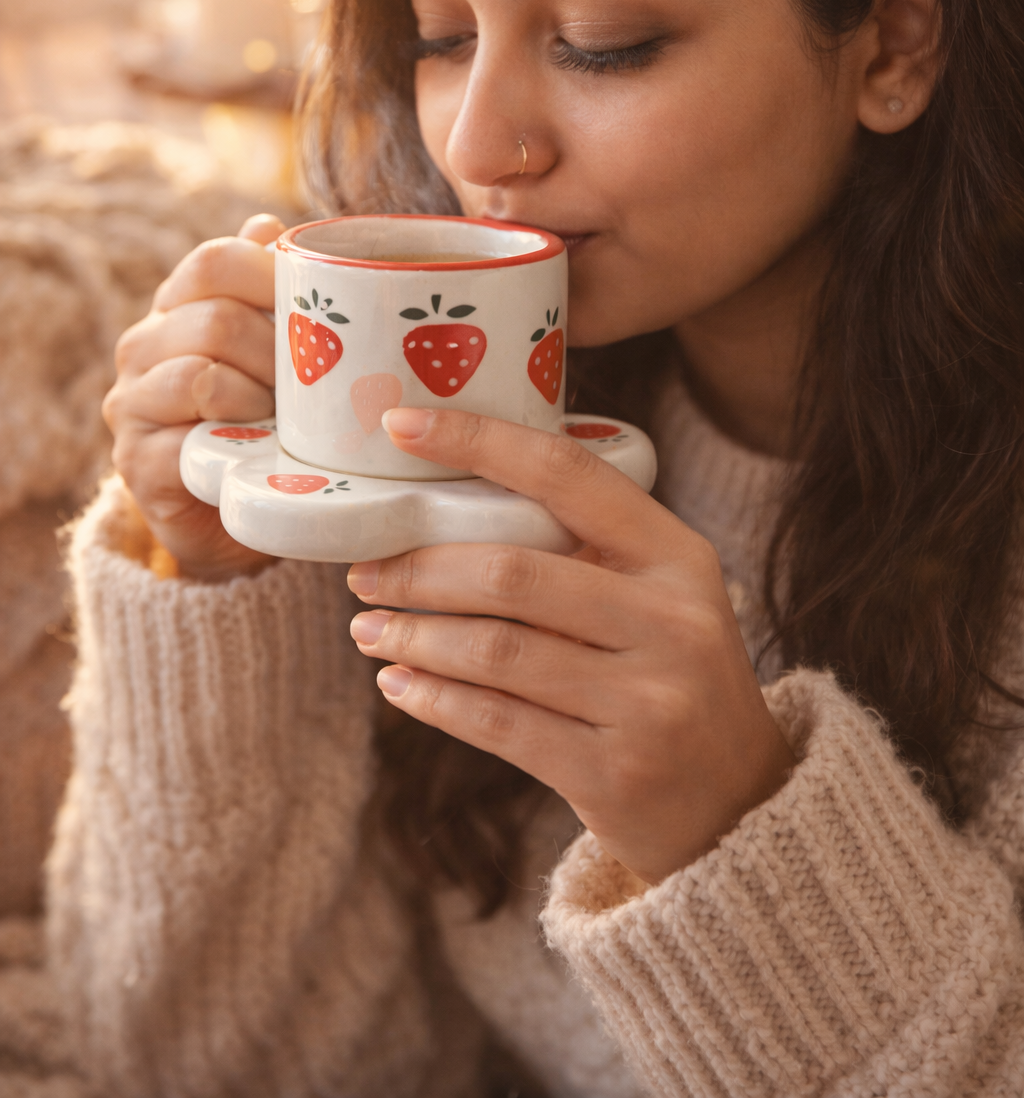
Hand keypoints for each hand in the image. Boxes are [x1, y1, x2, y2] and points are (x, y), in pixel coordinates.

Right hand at [102, 214, 283, 580]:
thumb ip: (268, 289)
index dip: (272, 275)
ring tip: (287, 418)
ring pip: (201, 374)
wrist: (238, 515)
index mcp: (177, 307)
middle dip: (276, 352)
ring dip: (260, 397)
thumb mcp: (274, 354)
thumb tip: (267, 224)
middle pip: (214, 317)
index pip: (215, 261)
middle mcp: (143, 346)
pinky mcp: (135, 460)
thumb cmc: (265, 422)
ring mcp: (131, 403)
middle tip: (310, 383)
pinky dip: (238, 436)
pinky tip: (263, 446)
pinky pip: (190, 432)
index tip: (315, 309)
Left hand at [348, 408, 793, 884]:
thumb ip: (587, 552)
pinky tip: (399, 684)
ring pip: (496, 652)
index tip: (401, 423)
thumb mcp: (662, 598)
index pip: (567, 474)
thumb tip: (448, 505)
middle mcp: (672, 622)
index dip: (478, 441)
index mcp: (678, 556)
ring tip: (369, 629)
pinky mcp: (614, 774)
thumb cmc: (674, 678)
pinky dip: (434, 700)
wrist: (741, 805)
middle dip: (420, 569)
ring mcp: (647, 703)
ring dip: (415, 637)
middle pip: (513, 574)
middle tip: (365, 571)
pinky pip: (497, 724)